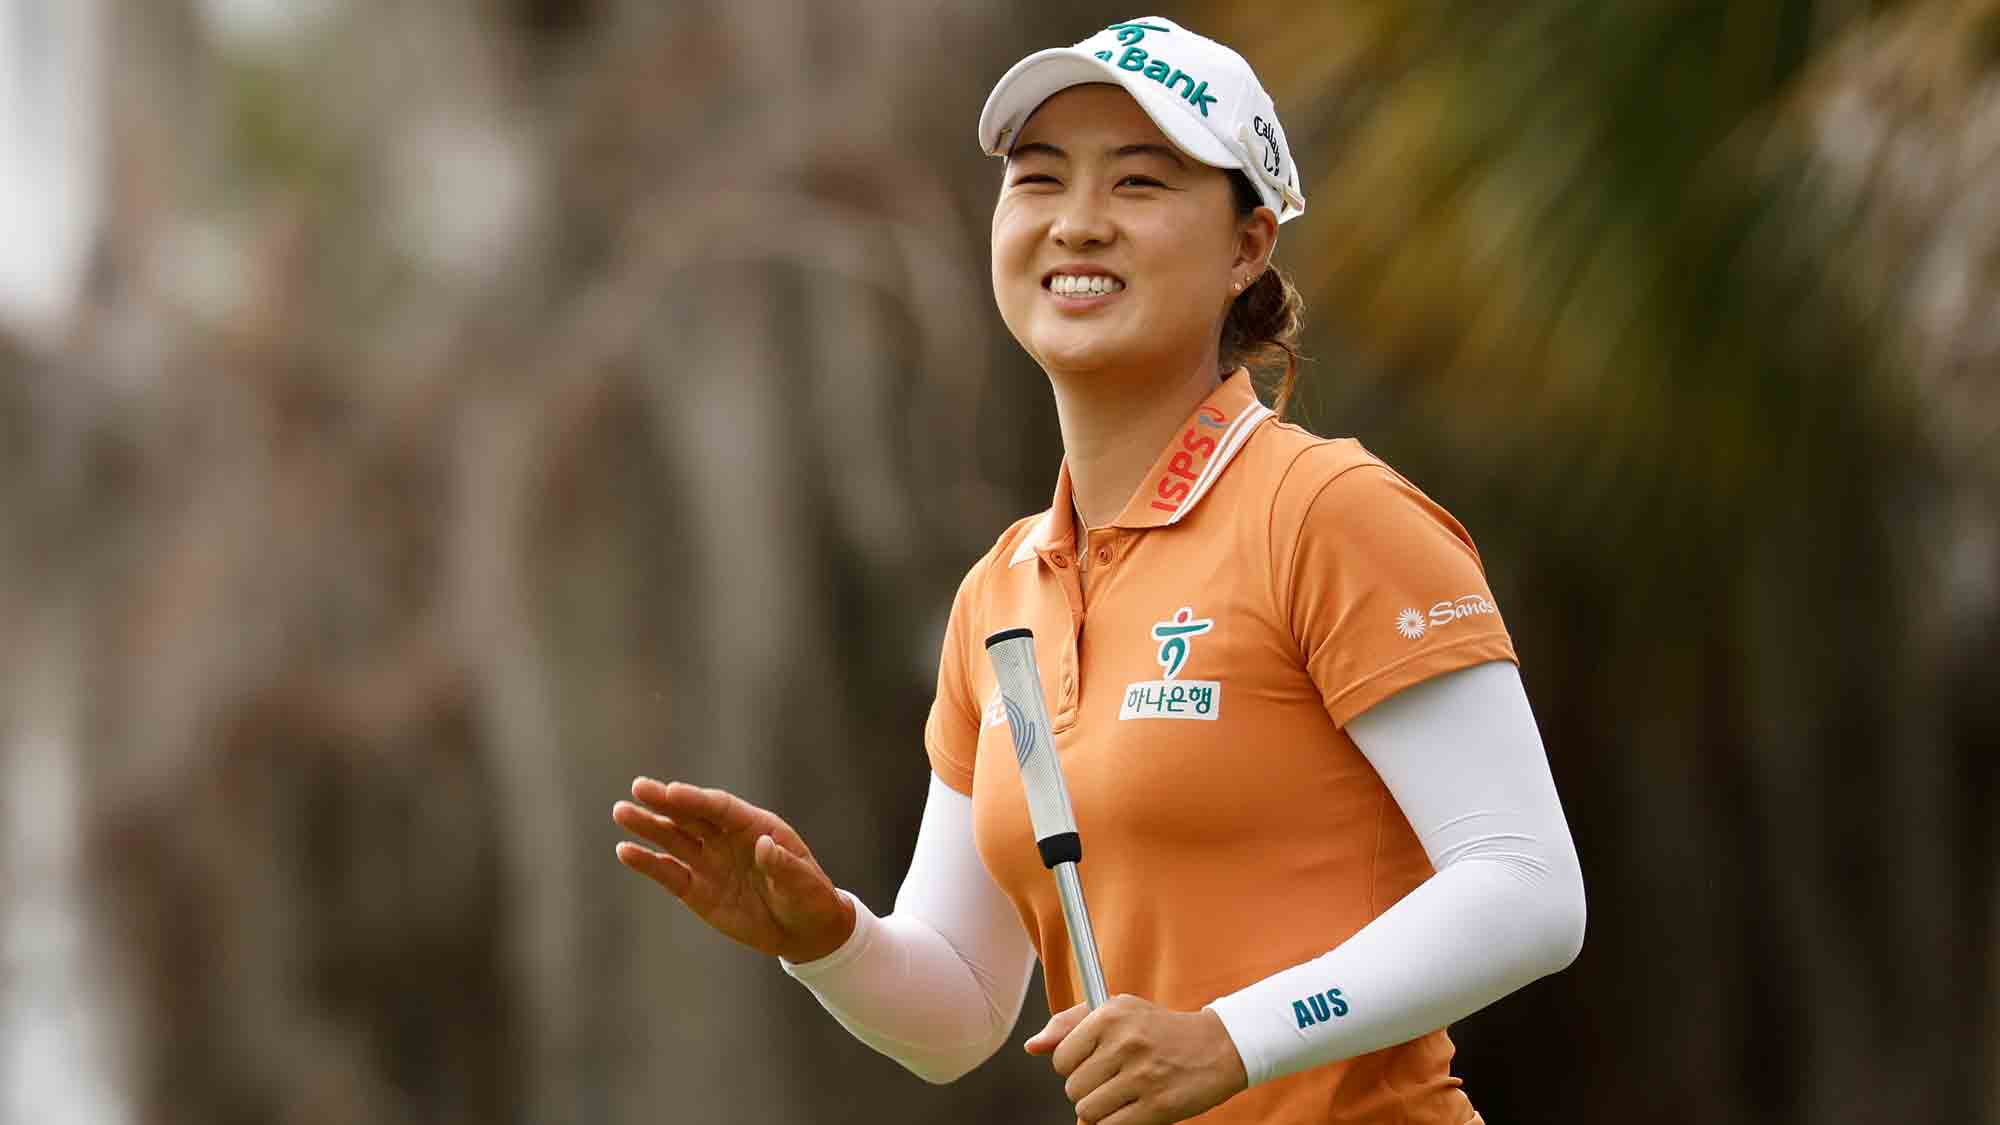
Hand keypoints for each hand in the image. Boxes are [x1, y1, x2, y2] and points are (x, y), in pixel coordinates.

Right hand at [612, 777, 854, 962]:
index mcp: (756, 827)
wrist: (804, 931)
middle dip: (665, 802)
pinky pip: (669, 874)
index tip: (671, 792)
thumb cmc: (810, 899)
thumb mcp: (804, 883)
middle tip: (638, 788)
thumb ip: (784, 865)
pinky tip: (625, 851)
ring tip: (621, 811)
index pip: (721, 807)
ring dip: (648, 826)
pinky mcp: (697, 890)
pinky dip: (647, 863)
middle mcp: (727, 839)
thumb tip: (765, 846)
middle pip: (692, 815)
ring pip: (674, 839)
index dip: (696, 799)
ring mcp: (710, 863)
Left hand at [1024, 995, 1248, 1123]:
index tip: (1091, 1064)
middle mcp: (1125, 1042)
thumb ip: (1069, 1024)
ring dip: (1100, 1111)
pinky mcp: (1158, 1106)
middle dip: (1087, 1091)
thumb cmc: (1160, 1029)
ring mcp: (1142, 1075)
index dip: (1071, 1067)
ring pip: (1088, 1112)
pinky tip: (1130, 1110)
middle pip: (1072, 1089)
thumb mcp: (1117, 1010)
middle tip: (1110, 1081)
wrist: (1217, 1047)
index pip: (1060, 1058)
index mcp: (1110, 1015)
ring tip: (1121, 1096)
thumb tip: (1033, 1046)